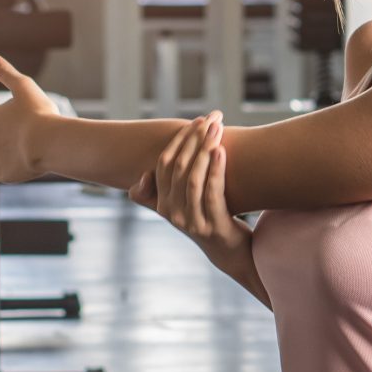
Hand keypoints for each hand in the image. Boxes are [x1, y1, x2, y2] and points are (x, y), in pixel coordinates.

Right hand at [129, 112, 249, 257]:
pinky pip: (212, 193)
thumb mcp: (180, 208)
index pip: (164, 165)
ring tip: (218, 129)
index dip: (179, 140)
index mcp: (163, 205)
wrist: (229, 252)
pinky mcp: (212, 226)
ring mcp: (192, 222)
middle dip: (195, 139)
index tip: (197, 121)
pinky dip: (216, 169)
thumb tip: (143, 176)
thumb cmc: (206, 221)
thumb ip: (159, 195)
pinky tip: (222, 150)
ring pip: (193, 179)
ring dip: (205, 149)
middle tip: (211, 119)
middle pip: (179, 168)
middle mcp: (173, 213)